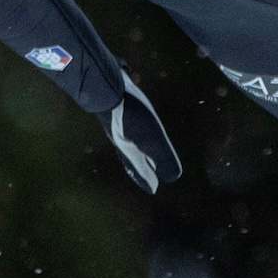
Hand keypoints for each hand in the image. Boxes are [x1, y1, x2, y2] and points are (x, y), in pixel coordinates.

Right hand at [103, 71, 180, 192]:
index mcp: (129, 150)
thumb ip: (162, 156)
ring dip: (134, 152)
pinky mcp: (116, 111)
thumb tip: (173, 177)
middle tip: (145, 178)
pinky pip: (124, 128)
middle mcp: (121, 141)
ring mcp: (117, 126)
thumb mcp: (152, 136)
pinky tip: (132, 125)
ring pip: (126, 144)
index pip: (139, 170)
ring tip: (140, 153)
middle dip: (139, 169)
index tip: (153, 189)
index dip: (146, 179)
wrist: (104, 87)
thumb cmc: (130, 114)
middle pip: (131, 159)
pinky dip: (130, 134)